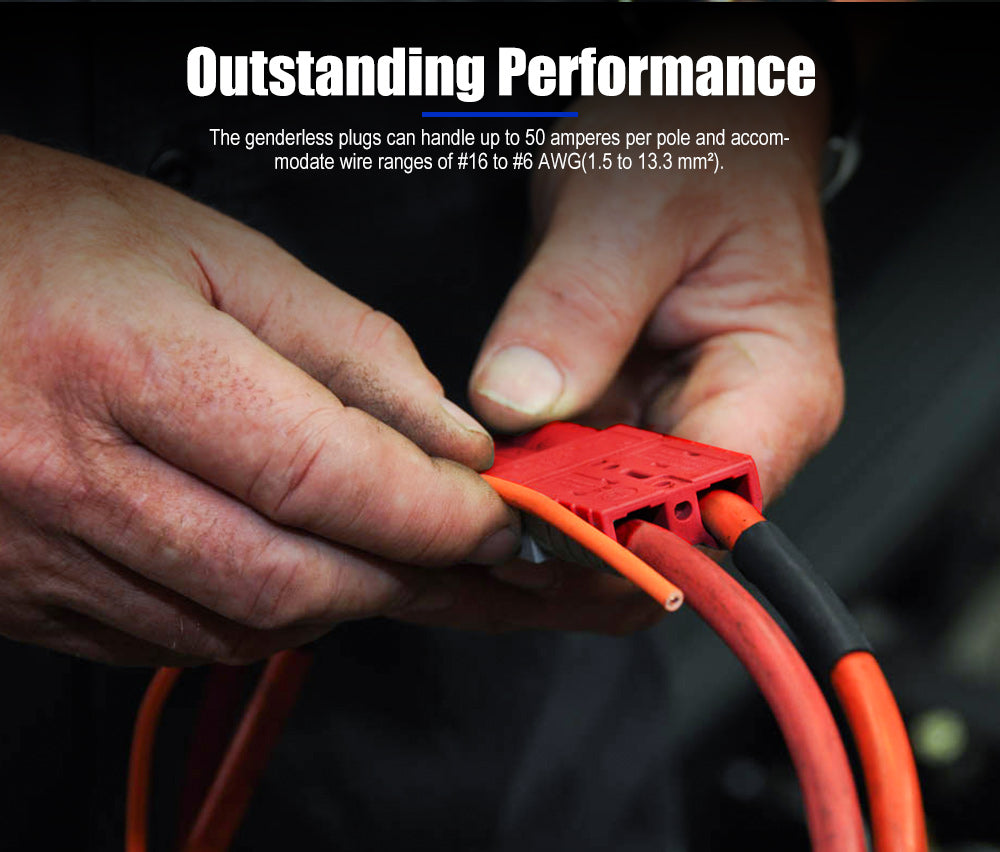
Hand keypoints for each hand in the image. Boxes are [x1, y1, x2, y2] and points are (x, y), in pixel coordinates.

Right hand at [0, 138, 660, 664]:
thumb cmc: (46, 237)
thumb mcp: (217, 253)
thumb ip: (349, 348)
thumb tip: (447, 437)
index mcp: (132, 366)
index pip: (326, 479)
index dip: (433, 514)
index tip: (496, 520)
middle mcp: (74, 475)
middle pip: (292, 578)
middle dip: (405, 574)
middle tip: (463, 549)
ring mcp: (37, 550)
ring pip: (238, 627)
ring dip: (338, 600)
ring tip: (383, 552)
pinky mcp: (22, 591)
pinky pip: (170, 641)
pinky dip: (254, 616)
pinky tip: (281, 565)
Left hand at [470, 88, 843, 501]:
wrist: (696, 124)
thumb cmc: (700, 146)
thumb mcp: (629, 208)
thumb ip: (577, 306)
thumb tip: (517, 401)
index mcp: (778, 387)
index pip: (711, 503)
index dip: (623, 526)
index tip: (537, 515)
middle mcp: (738, 425)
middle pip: (658, 529)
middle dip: (569, 537)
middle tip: (483, 518)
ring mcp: (681, 427)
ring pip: (615, 516)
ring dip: (544, 517)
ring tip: (475, 504)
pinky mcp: (634, 418)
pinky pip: (584, 477)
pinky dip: (537, 485)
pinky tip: (489, 477)